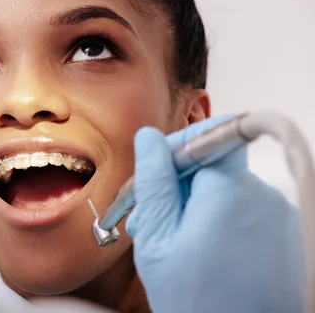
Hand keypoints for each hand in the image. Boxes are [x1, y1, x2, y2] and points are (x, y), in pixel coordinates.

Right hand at [126, 116, 303, 312]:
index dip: (176, 148)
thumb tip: (148, 138)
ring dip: (194, 207)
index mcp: (230, 191)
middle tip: (152, 222)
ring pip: (224, 190)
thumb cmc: (198, 301)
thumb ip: (154, 183)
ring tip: (173, 244)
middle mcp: (263, 195)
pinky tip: (198, 252)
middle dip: (177, 186)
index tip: (154, 172)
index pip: (208, 136)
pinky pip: (243, 211)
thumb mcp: (158, 240)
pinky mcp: (284, 233)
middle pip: (213, 166)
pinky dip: (217, 221)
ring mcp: (278, 215)